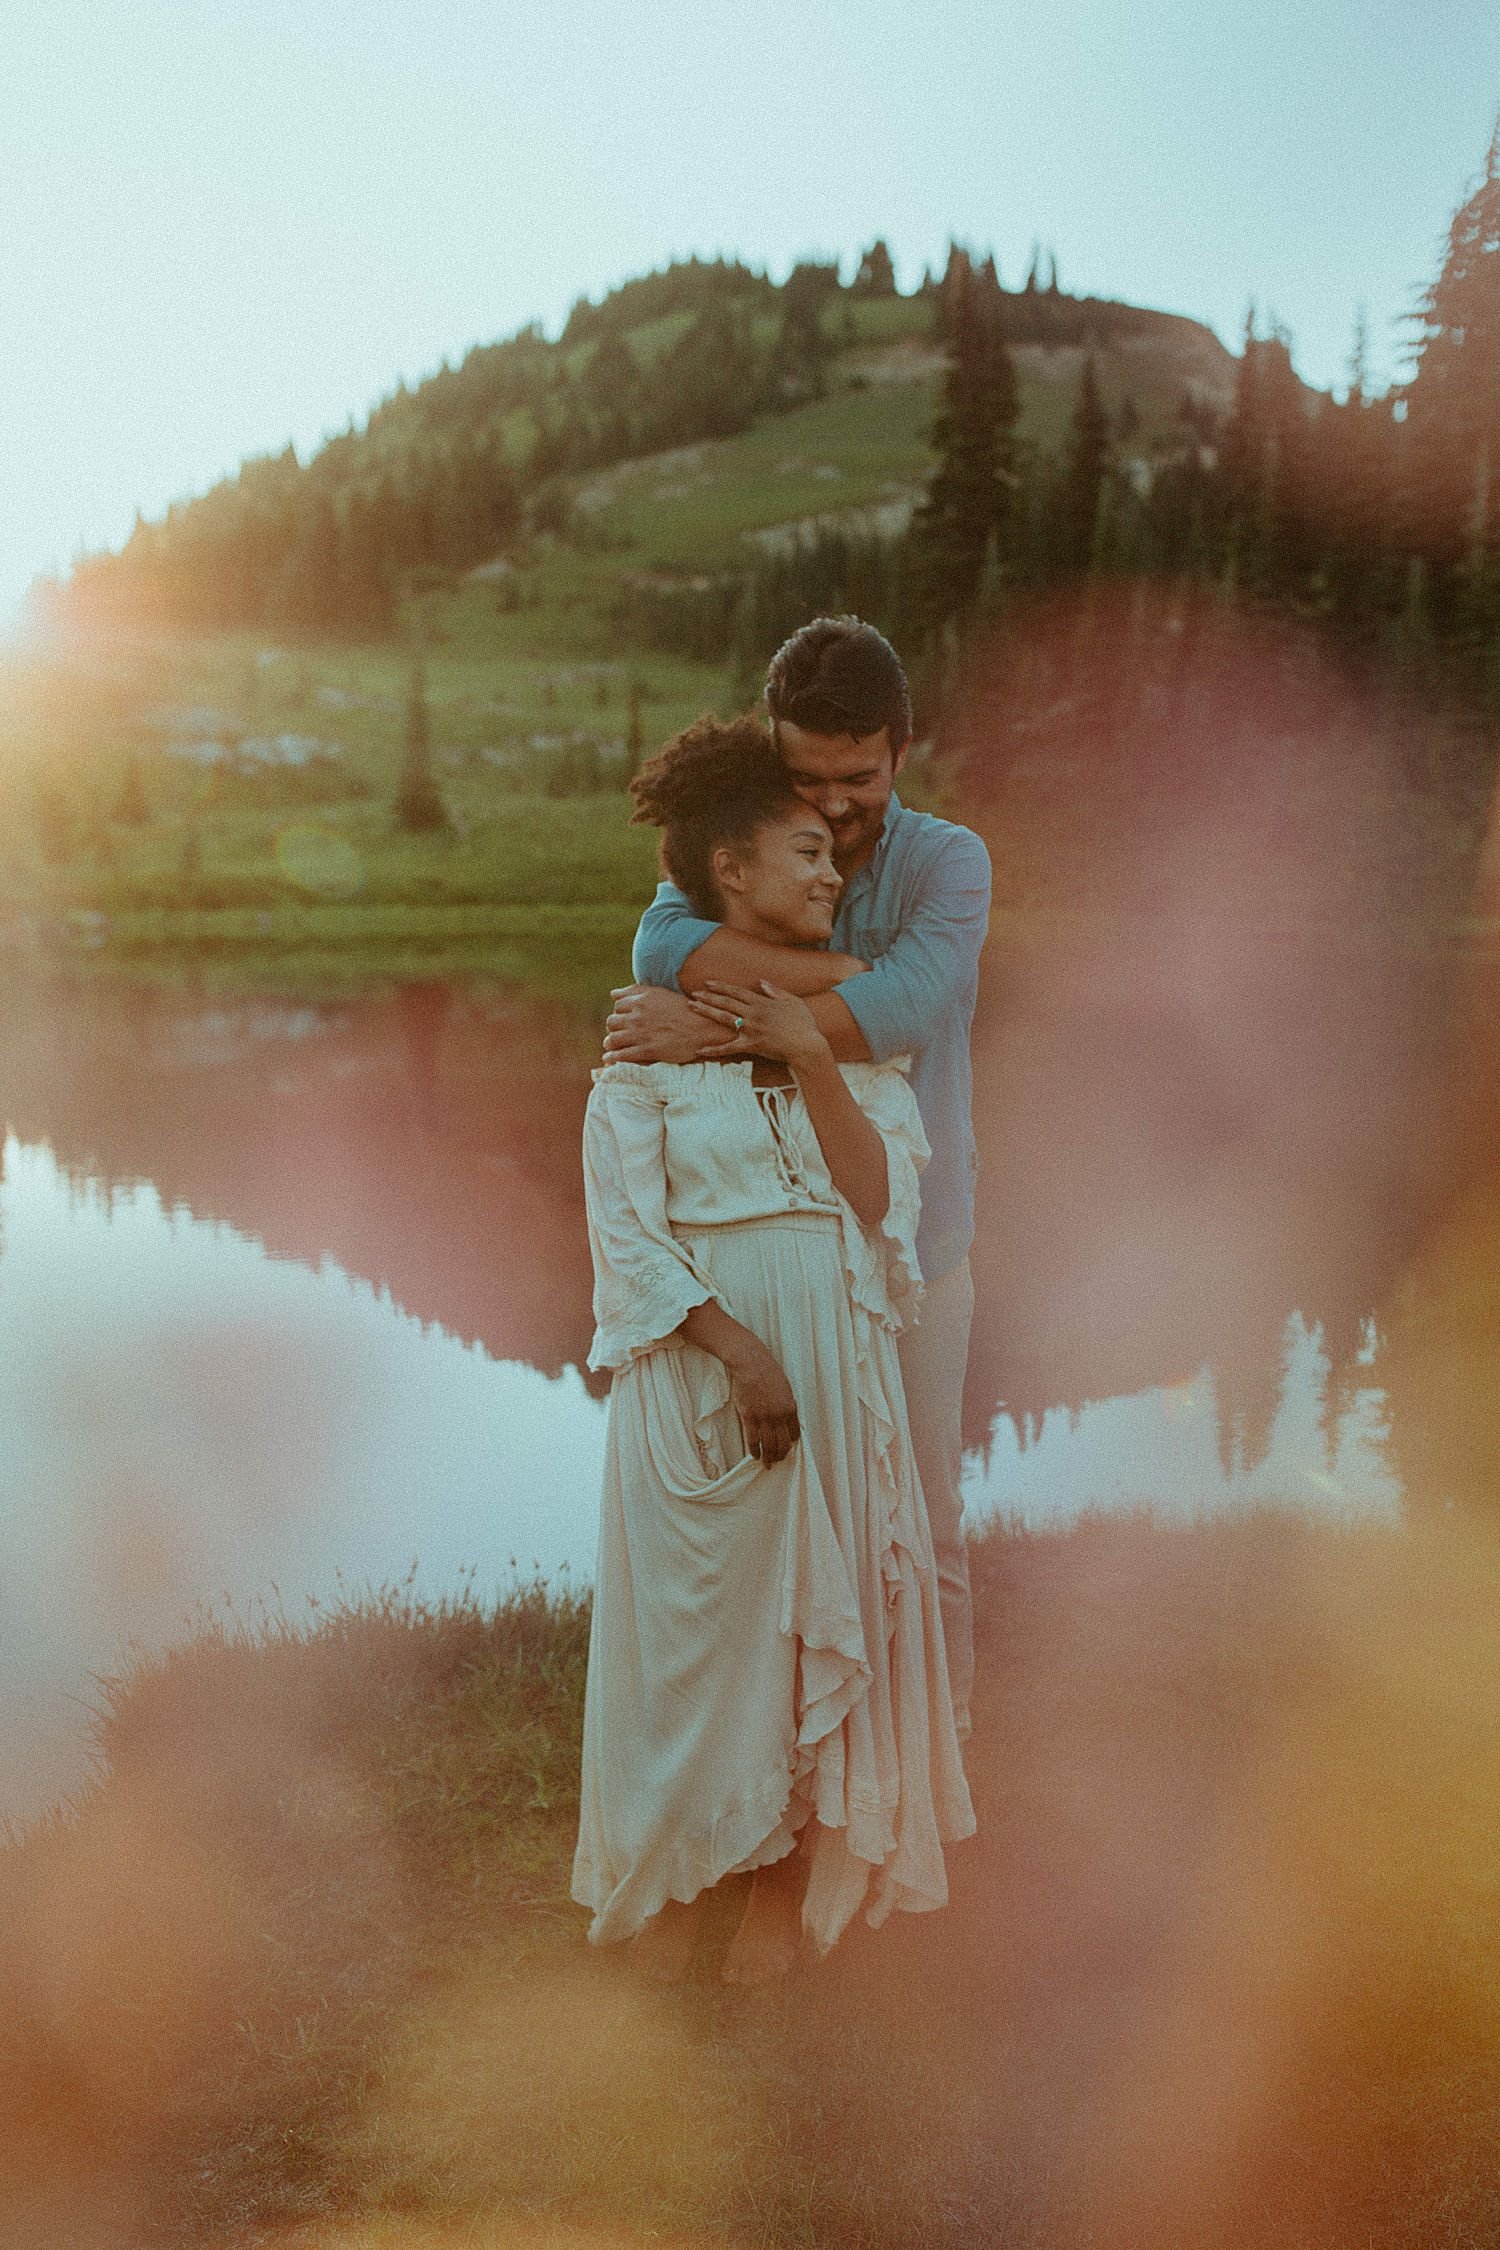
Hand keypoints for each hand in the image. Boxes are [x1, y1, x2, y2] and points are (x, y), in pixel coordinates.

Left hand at [603, 984, 738, 1064]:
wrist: (702, 1029)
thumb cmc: (683, 1010)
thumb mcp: (660, 994)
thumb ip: (635, 992)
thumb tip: (613, 994)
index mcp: (641, 1000)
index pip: (617, 1006)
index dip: (620, 1013)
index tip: (625, 1020)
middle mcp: (638, 1016)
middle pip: (611, 1022)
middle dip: (614, 1029)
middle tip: (619, 1034)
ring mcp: (641, 1033)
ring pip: (612, 1039)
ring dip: (610, 1044)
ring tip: (613, 1047)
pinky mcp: (647, 1050)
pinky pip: (621, 1056)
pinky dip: (612, 1058)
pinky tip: (610, 1060)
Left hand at [688, 980, 828, 1067]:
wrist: (807, 1045)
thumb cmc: (805, 1024)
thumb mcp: (793, 1002)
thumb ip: (776, 991)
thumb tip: (762, 982)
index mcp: (762, 1002)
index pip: (737, 992)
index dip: (722, 987)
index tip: (708, 983)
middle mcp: (753, 1013)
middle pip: (726, 1002)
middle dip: (708, 996)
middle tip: (693, 993)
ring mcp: (751, 1029)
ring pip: (724, 1018)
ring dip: (706, 1011)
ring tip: (691, 1006)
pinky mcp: (751, 1045)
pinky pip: (728, 1048)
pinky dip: (713, 1050)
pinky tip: (700, 1050)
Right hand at [725, 1339, 800, 1463]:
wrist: (751, 1364)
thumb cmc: (767, 1372)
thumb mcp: (785, 1388)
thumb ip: (786, 1404)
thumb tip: (786, 1419)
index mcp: (790, 1408)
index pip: (794, 1434)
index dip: (791, 1444)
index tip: (787, 1448)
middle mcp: (779, 1416)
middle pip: (782, 1443)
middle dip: (781, 1455)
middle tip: (777, 1461)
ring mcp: (764, 1417)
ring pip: (768, 1445)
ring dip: (768, 1458)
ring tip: (767, 1464)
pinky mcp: (749, 1417)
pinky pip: (753, 1440)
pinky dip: (754, 1451)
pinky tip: (754, 1457)